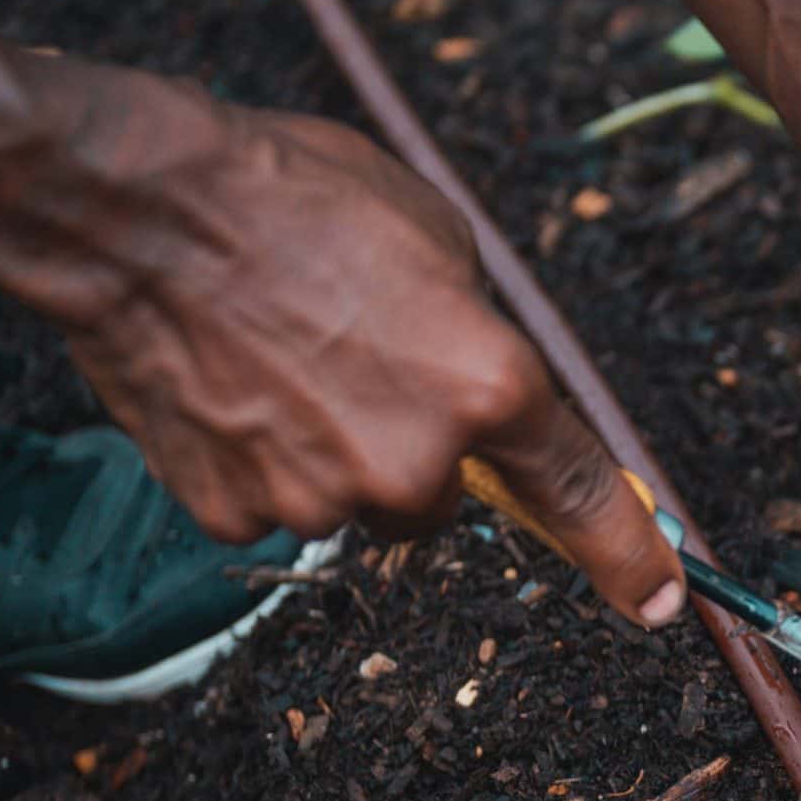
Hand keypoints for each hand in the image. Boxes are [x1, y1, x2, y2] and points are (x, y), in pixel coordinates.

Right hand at [50, 86, 686, 627]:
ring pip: (353, 503)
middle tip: (354, 360)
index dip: (625, 555)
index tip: (660, 601)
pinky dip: (257, 459)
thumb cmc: (293, 198)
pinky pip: (271, 503)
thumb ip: (478, 331)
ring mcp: (320, 499)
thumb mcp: (436, 237)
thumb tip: (483, 384)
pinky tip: (229, 385)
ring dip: (331, 452)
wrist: (141, 213)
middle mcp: (413, 463)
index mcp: (486, 386)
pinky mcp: (236, 514)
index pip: (576, 493)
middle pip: (441, 500)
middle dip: (413, 448)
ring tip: (277, 358)